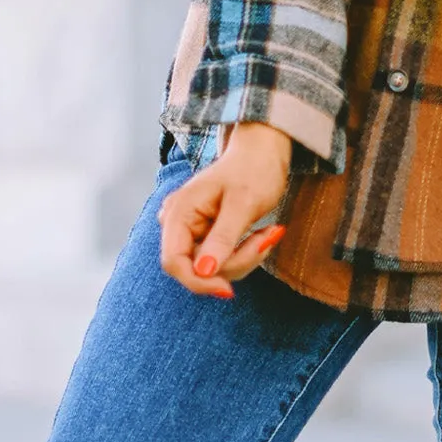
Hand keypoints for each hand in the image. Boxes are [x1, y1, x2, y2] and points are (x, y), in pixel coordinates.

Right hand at [157, 123, 291, 299]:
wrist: (263, 152)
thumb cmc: (254, 169)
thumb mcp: (244, 203)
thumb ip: (222, 237)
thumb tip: (203, 271)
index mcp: (180, 211)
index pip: (174, 262)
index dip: (198, 281)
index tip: (230, 289)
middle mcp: (179, 223)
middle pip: (197, 269)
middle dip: (235, 262)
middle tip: (267, 239)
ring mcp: (192, 231)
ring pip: (213, 269)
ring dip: (245, 257)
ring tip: (268, 231)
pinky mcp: (207, 237)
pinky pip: (222, 260)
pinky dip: (245, 253)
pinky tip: (261, 233)